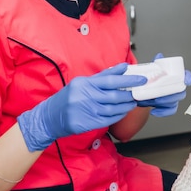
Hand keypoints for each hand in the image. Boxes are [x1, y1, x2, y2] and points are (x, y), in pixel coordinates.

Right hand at [18, 63, 145, 151]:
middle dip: (130, 94)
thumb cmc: (68, 97)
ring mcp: (86, 111)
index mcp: (85, 83)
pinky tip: (123, 112)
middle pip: (114, 95)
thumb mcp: (83, 82)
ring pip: (113, 108)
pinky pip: (108, 119)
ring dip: (126, 106)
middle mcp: (85, 97)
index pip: (111, 80)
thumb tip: (123, 66)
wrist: (49, 117)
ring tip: (133, 102)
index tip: (141, 79)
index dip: (128, 80)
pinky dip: (118, 115)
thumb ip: (104, 75)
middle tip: (139, 92)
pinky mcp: (87, 123)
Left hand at [136, 53, 190, 116]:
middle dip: (170, 95)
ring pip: (174, 102)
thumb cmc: (153, 78)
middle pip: (180, 92)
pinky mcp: (169, 106)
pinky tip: (154, 111)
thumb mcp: (155, 69)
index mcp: (177, 77)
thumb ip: (157, 63)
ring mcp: (174, 97)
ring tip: (152, 100)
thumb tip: (159, 56)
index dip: (188, 78)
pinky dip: (162, 112)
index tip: (186, 80)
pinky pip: (170, 111)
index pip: (187, 76)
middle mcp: (177, 87)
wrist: (145, 89)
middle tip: (158, 95)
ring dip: (163, 103)